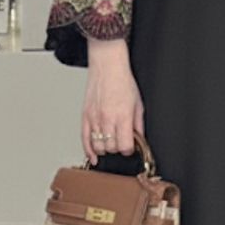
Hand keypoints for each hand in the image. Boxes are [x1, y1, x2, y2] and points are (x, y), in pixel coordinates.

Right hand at [83, 38, 144, 163]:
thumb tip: (139, 138)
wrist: (107, 67)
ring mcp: (94, 118)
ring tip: (110, 143)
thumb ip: (138, 124)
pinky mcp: (85, 116)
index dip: (129, 149)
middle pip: (111, 148)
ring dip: (105, 148)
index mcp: (122, 116)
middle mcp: (107, 119)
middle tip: (121, 141)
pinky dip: (88, 151)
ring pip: (98, 146)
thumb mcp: (138, 103)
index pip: (125, 146)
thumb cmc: (122, 81)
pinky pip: (84, 139)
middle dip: (117, 148)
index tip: (130, 145)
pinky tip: (93, 156)